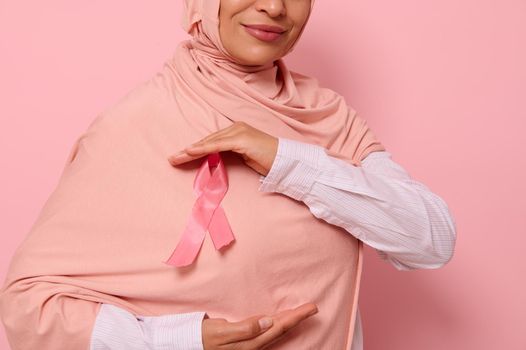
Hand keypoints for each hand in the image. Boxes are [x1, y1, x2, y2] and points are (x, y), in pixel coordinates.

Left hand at [167, 121, 278, 175]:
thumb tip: (214, 161)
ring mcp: (239, 132)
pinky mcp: (241, 139)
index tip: (180, 157)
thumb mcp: (244, 158)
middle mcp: (236, 128)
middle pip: (207, 140)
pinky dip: (203, 148)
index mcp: (236, 131)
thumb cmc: (268, 162)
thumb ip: (230, 156)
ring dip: (190, 151)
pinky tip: (190, 152)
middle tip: (172, 159)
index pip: (211, 141)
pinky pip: (217, 144)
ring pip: (209, 142)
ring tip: (175, 158)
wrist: (286, 162)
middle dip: (188, 150)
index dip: (195, 149)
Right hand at [202, 302, 317, 349]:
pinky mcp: (245, 340)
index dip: (296, 318)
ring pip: (275, 331)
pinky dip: (277, 323)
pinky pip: (267, 331)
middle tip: (312, 308)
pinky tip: (279, 319)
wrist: (188, 345)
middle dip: (297, 318)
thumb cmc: (203, 338)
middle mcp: (253, 345)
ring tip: (301, 312)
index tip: (311, 308)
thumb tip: (268, 321)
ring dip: (289, 320)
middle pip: (280, 330)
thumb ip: (245, 328)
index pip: (279, 328)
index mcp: (250, 343)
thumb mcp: (221, 332)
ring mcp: (250, 344)